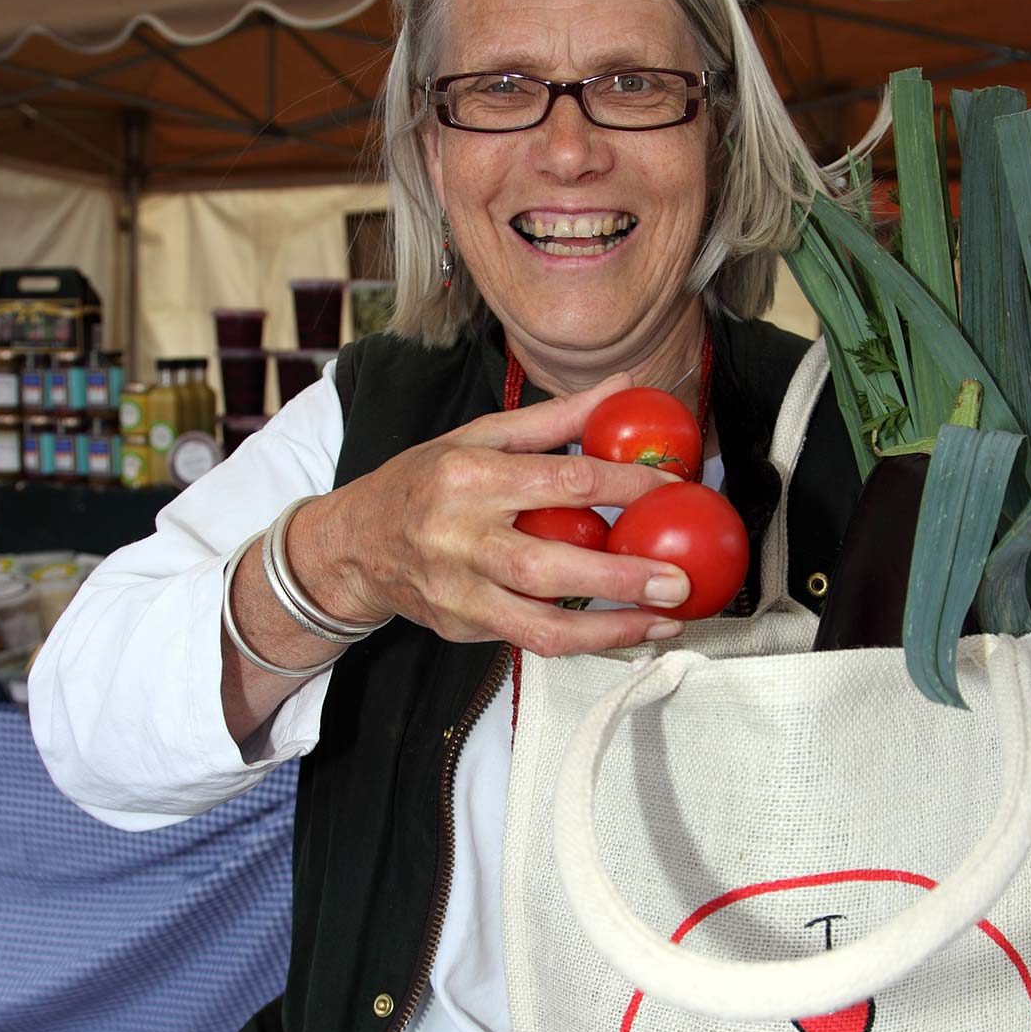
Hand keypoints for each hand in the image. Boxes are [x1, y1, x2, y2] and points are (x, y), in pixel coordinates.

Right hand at [287, 374, 703, 655]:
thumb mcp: (479, 436)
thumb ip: (555, 418)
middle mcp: (460, 538)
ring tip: (666, 624)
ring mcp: (459, 592)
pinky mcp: (462, 628)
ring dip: (611, 631)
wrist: (351, 545)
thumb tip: (625, 387)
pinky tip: (628, 633)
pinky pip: (532, 641)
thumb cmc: (423, 483)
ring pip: (540, 626)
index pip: (561, 480)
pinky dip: (585, 643)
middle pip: (548, 566)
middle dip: (620, 578)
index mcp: (470, 477)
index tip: (674, 490)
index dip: (624, 485)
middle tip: (679, 582)